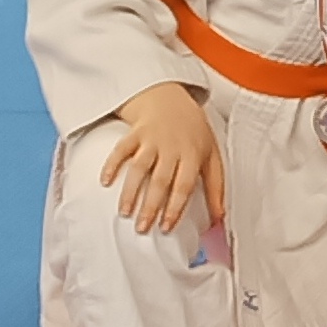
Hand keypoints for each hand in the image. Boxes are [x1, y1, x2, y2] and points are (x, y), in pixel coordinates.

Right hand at [101, 81, 223, 235]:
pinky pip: (121, 149)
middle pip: (161, 180)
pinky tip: (106, 181)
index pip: (184, 185)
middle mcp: (172, 147)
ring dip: (131, 190)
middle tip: (142, 228)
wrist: (170, 98)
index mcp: (193, 154)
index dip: (175, 207)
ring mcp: (152, 139)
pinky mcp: (135, 132)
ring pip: (139, 167)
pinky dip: (112, 164)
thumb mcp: (211, 155)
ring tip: (124, 212)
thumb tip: (220, 217)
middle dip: (151, 206)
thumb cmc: (192, 131)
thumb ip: (216, 186)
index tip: (166, 227)